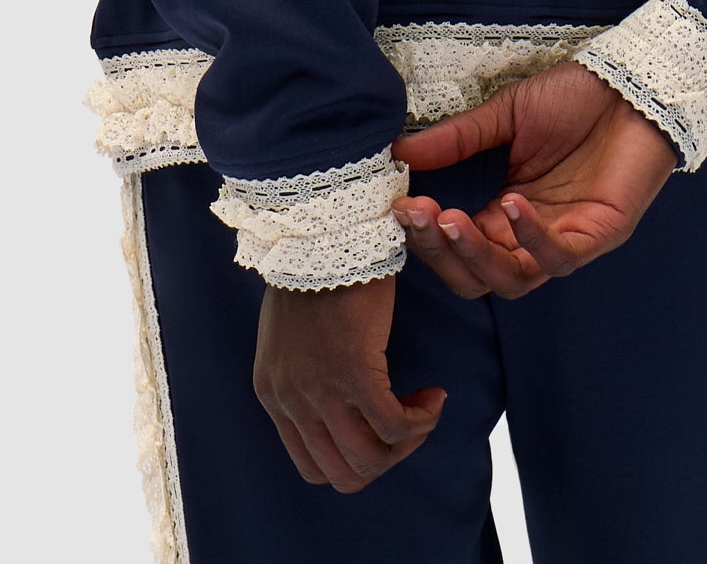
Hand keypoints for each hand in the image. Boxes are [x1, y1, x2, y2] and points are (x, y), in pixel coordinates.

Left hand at [253, 274, 445, 490]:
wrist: (322, 232)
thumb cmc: (316, 271)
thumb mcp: (293, 338)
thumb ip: (305, 376)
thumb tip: (343, 408)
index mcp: (273, 395)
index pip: (313, 467)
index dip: (356, 458)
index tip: (379, 426)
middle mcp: (290, 402)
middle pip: (344, 474)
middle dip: (385, 458)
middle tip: (409, 423)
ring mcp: (319, 391)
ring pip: (371, 460)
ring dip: (407, 442)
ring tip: (424, 407)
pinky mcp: (353, 373)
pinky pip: (394, 425)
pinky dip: (421, 420)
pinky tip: (433, 395)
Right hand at [389, 59, 676, 298]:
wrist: (634, 81)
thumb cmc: (575, 99)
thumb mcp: (507, 114)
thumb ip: (457, 138)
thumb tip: (398, 152)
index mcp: (506, 212)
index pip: (457, 246)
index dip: (426, 234)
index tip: (398, 204)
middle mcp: (532, 235)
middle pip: (477, 277)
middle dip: (441, 253)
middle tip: (417, 214)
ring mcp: (567, 239)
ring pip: (512, 279)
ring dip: (475, 255)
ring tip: (449, 218)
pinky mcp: (601, 235)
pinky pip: (560, 257)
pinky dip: (531, 238)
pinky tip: (510, 203)